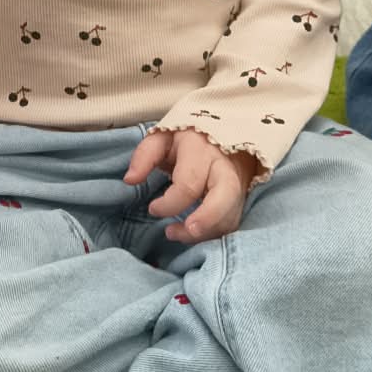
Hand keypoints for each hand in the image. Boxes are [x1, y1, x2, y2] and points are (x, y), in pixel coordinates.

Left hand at [124, 127, 262, 242]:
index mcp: (202, 150)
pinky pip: (233, 222)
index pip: (189, 183)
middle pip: (225, 196)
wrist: (219, 136)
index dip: (169, 203)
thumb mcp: (161, 139)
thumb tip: (130, 180)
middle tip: (186, 231)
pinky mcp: (242, 199)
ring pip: (231, 214)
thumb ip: (144, 156)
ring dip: (207, 232)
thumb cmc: (184, 141)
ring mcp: (238, 184)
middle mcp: (225, 167)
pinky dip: (215, 234)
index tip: (153, 209)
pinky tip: (195, 234)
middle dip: (207, 219)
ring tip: (179, 234)